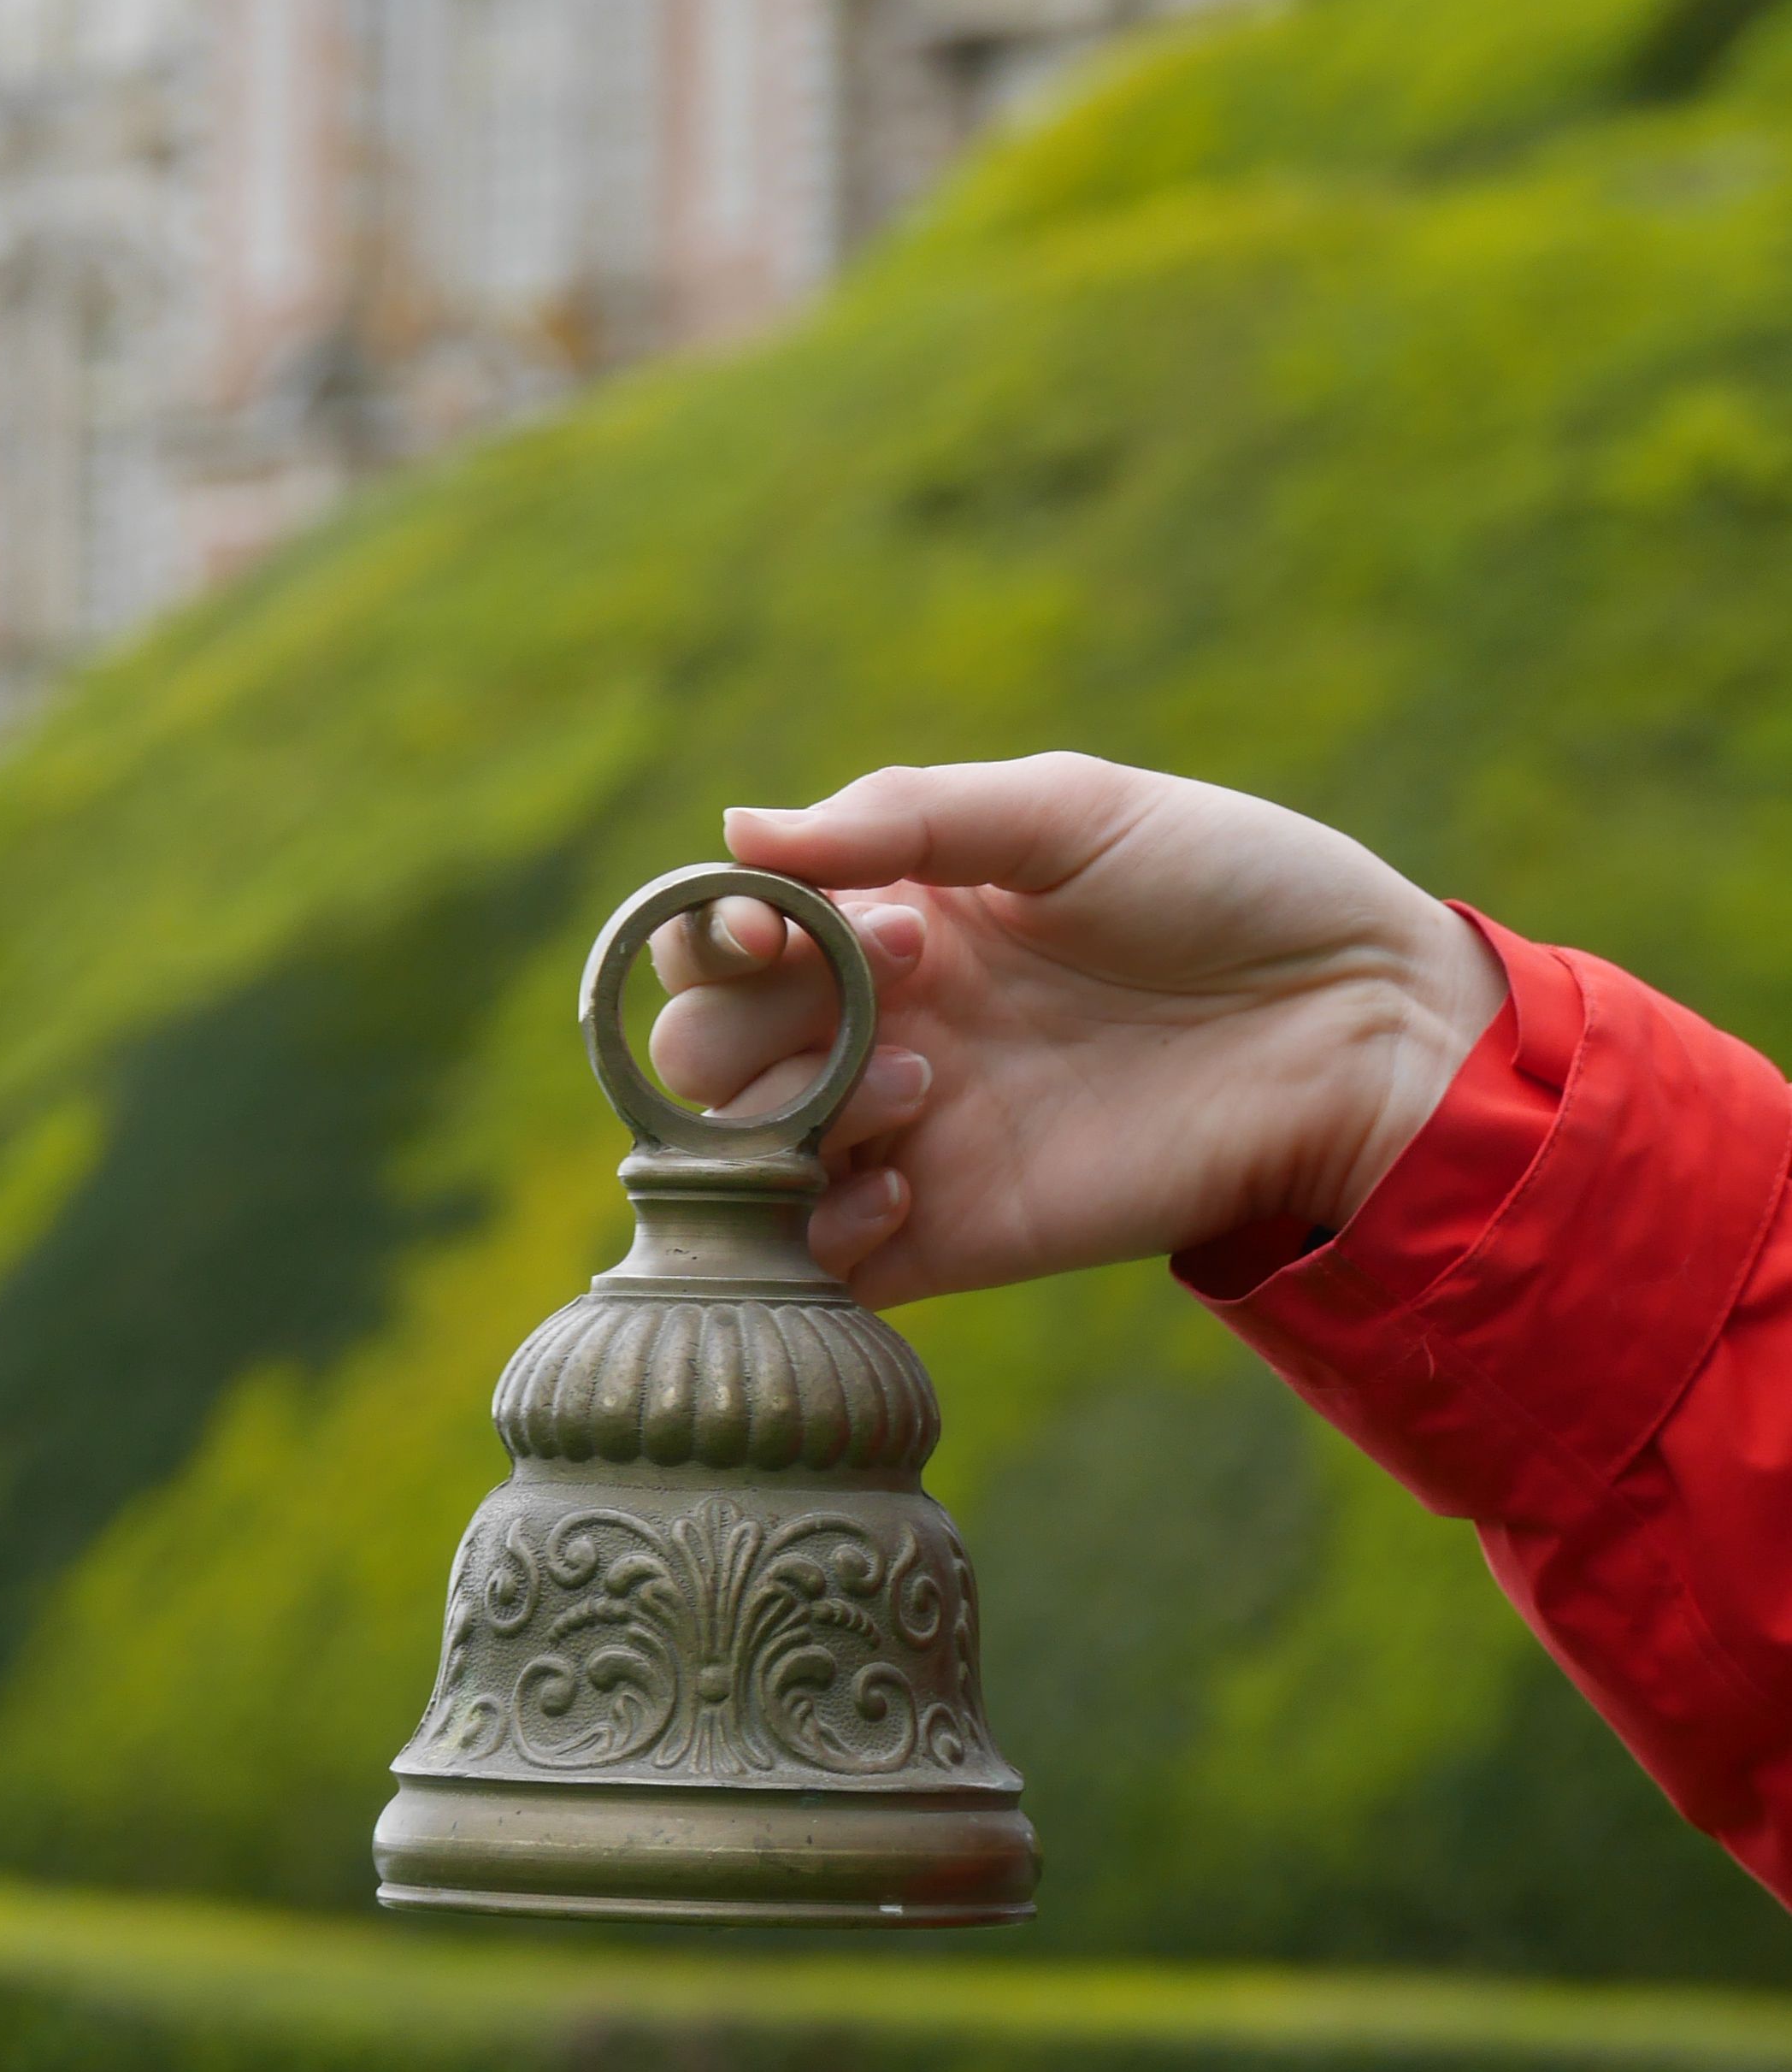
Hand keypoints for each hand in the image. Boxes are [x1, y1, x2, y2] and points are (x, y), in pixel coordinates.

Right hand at [646, 754, 1505, 1307]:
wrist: (1366, 1030)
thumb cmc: (1236, 889)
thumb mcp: (1071, 808)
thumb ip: (905, 814)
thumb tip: (735, 835)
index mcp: (898, 914)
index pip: (730, 931)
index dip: (718, 927)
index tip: (778, 919)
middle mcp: (884, 1026)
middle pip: (705, 1046)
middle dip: (754, 1013)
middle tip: (905, 976)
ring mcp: (915, 1135)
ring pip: (740, 1152)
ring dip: (785, 1111)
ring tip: (920, 1080)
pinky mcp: (958, 1235)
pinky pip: (823, 1263)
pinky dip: (818, 1228)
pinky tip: (901, 1176)